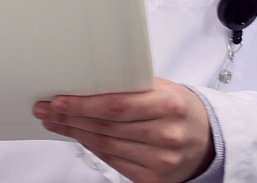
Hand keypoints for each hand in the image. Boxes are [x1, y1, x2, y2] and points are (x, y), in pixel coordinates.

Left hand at [39, 81, 213, 182]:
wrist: (208, 140)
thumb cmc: (180, 110)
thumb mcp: (164, 89)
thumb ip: (131, 87)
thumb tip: (86, 84)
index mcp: (169, 104)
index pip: (116, 105)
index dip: (83, 105)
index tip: (58, 100)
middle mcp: (166, 134)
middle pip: (106, 127)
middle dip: (70, 118)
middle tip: (47, 110)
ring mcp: (161, 160)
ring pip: (106, 146)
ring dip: (75, 133)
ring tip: (56, 122)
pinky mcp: (153, 178)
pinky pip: (114, 162)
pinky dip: (93, 148)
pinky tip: (80, 137)